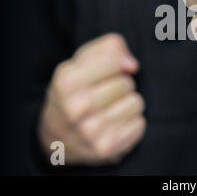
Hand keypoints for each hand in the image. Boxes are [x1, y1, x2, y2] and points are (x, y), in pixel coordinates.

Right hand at [38, 33, 145, 164]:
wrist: (56, 136)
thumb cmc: (75, 90)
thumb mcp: (81, 61)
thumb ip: (109, 47)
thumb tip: (132, 65)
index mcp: (67, 82)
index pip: (114, 60)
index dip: (116, 63)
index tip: (108, 70)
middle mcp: (76, 108)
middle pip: (127, 83)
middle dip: (122, 84)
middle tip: (106, 93)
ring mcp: (90, 131)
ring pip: (136, 103)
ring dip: (128, 103)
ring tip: (111, 108)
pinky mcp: (106, 148)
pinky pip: (139, 124)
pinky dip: (132, 122)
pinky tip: (115, 124)